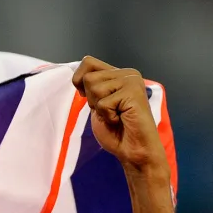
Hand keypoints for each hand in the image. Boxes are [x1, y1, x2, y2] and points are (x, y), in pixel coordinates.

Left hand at [72, 56, 167, 174]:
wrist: (133, 150)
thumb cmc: (115, 131)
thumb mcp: (96, 104)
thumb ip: (91, 87)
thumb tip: (78, 76)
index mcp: (118, 74)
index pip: (87, 62)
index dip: (80, 81)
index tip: (91, 99)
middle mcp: (127, 73)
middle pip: (88, 78)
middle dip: (92, 100)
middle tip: (109, 111)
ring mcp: (132, 81)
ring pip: (94, 88)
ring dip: (100, 108)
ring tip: (116, 115)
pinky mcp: (134, 92)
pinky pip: (103, 103)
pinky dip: (107, 116)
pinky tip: (121, 119)